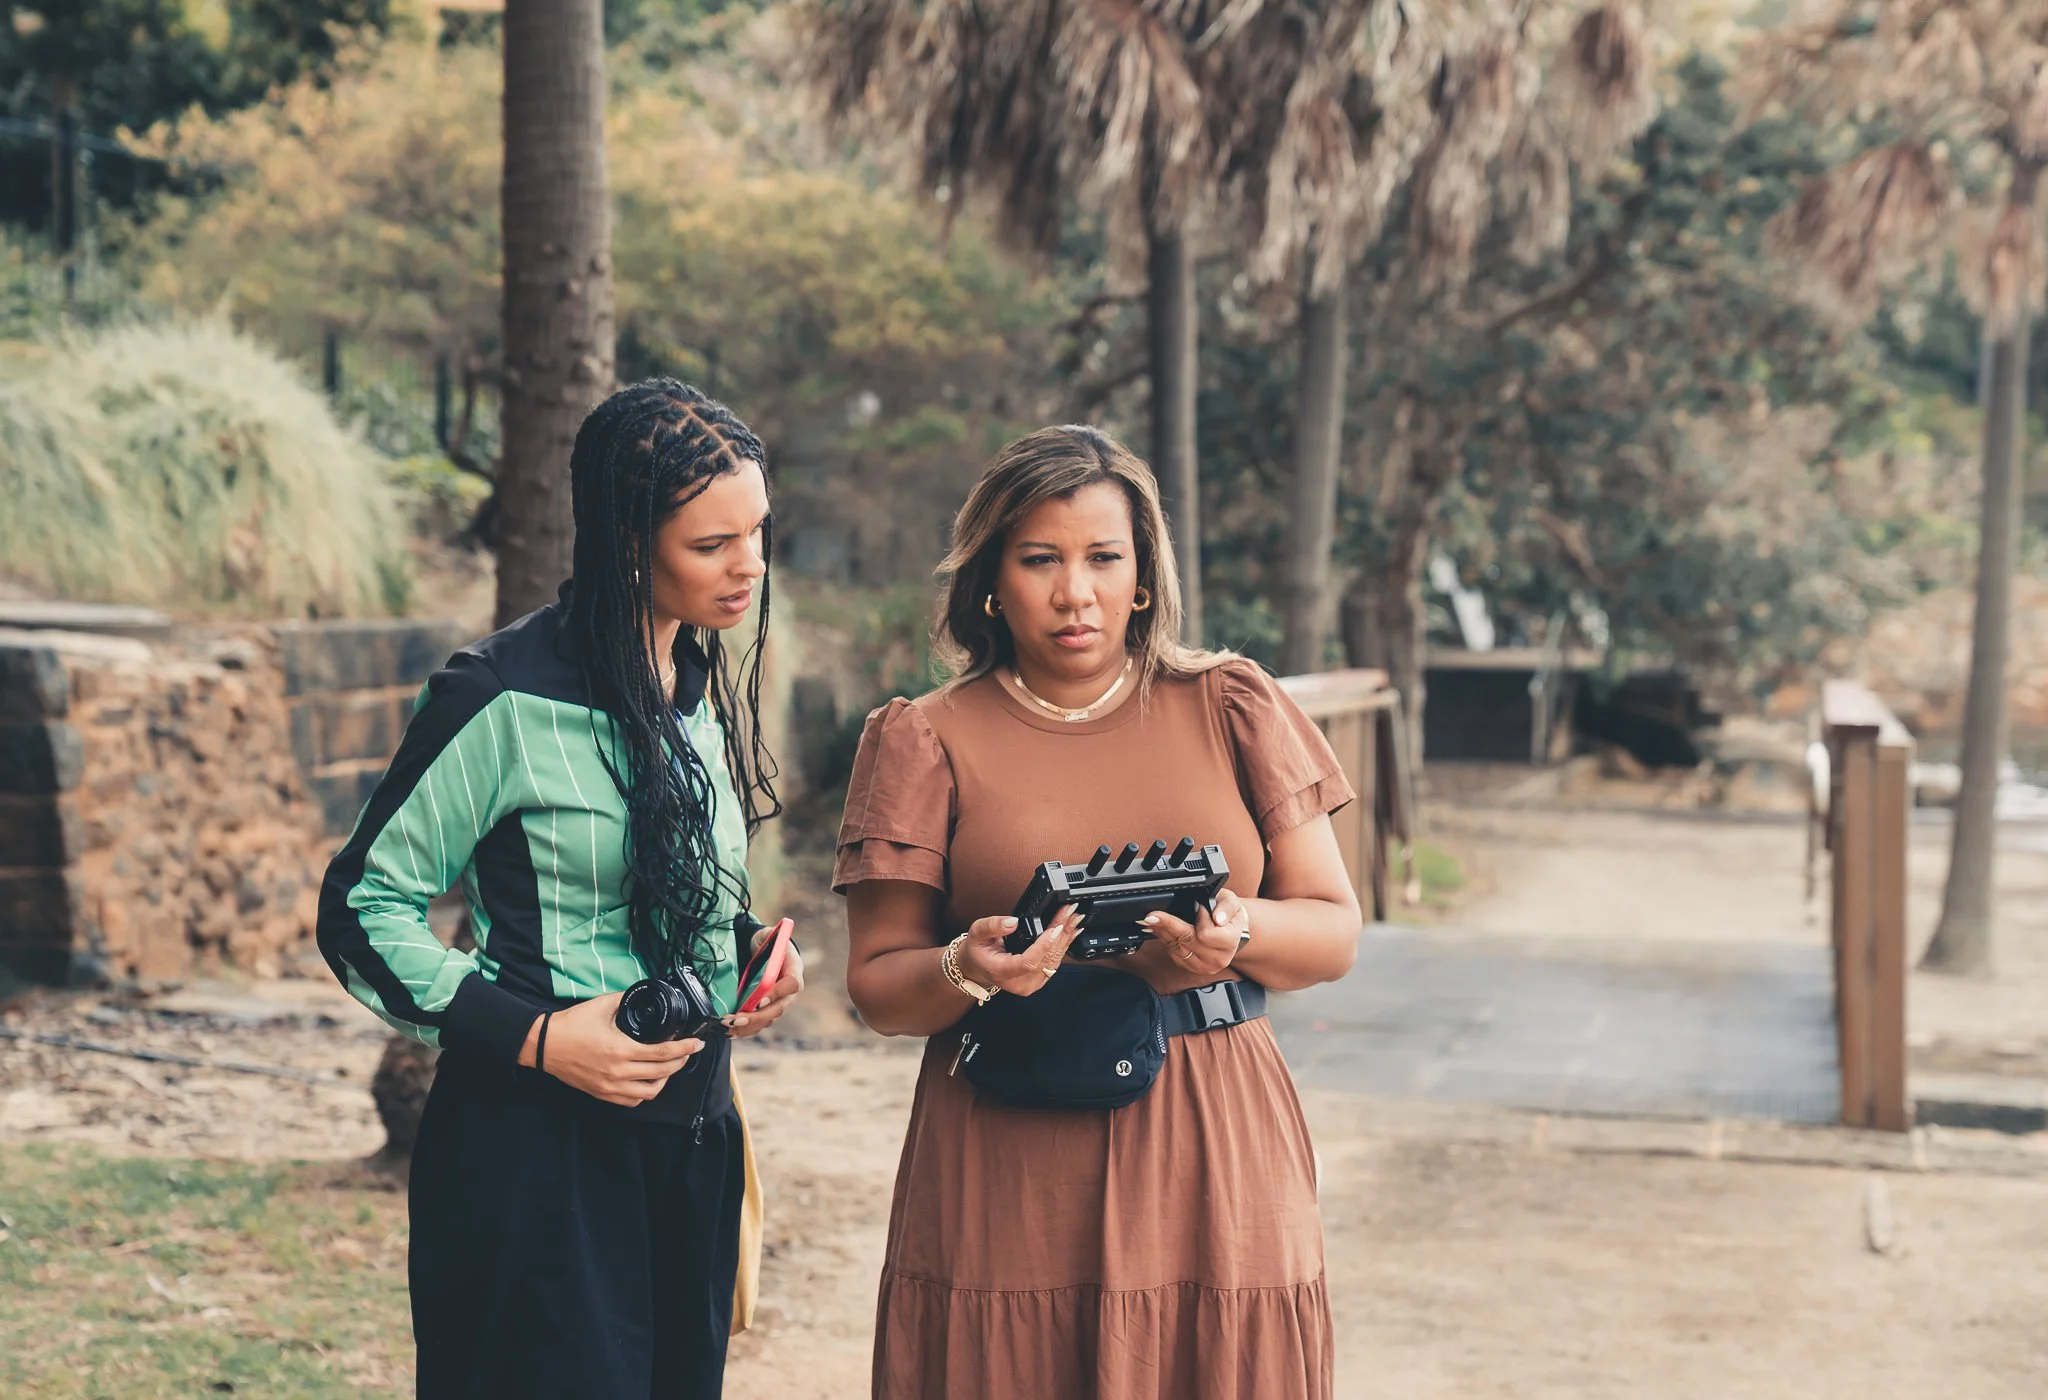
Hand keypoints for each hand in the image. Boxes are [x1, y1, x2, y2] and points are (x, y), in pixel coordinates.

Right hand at [519, 992, 701, 1106]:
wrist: (543, 1044)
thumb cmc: (572, 1024)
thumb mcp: (602, 1005)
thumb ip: (627, 1000)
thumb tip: (646, 996)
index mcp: (620, 1049)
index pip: (663, 1054)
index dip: (684, 1049)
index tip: (696, 1043)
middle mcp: (617, 1072)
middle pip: (662, 1073)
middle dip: (680, 1062)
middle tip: (687, 1052)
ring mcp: (609, 1086)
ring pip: (649, 1092)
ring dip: (664, 1080)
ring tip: (669, 1066)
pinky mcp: (601, 1094)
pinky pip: (632, 1101)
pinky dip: (645, 1092)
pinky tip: (648, 1079)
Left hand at [726, 925, 805, 1038]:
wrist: (764, 952)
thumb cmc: (766, 942)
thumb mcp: (766, 935)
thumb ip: (766, 938)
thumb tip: (762, 941)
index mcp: (794, 970)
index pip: (791, 984)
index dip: (776, 993)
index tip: (759, 1000)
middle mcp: (790, 991)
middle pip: (779, 1009)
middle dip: (757, 1017)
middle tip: (737, 1019)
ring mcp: (780, 1003)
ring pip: (768, 1020)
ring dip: (748, 1026)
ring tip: (728, 1026)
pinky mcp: (768, 1011)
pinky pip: (760, 1024)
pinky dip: (746, 1030)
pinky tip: (731, 1032)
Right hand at [954, 906, 1083, 997]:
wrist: (977, 967)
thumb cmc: (977, 951)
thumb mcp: (976, 933)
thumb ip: (992, 926)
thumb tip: (1013, 922)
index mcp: (1002, 972)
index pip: (1028, 962)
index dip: (1044, 946)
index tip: (1055, 928)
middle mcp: (1018, 982)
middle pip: (1046, 960)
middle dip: (1060, 935)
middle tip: (1070, 914)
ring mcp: (1030, 984)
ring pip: (1054, 962)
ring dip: (1065, 939)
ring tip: (1073, 918)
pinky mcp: (1038, 980)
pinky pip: (1054, 964)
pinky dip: (1063, 946)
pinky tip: (1070, 932)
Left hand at [1139, 888, 1248, 980]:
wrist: (1229, 929)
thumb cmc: (1228, 914)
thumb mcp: (1231, 902)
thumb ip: (1227, 907)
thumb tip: (1218, 918)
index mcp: (1229, 943)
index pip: (1206, 934)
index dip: (1200, 919)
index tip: (1198, 906)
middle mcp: (1217, 958)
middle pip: (1186, 941)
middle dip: (1168, 925)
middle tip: (1152, 915)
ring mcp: (1203, 966)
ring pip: (1176, 948)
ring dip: (1162, 932)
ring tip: (1153, 920)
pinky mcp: (1191, 967)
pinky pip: (1173, 953)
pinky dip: (1165, 940)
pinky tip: (1160, 929)